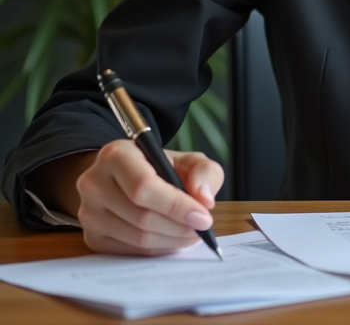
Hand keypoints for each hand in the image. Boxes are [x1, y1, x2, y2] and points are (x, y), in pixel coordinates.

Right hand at [73, 139, 223, 255]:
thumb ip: (204, 172)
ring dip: (172, 240)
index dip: (176, 206)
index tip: (204, 217)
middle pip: (141, 216)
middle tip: (203, 228)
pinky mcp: (91, 237)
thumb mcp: (188, 160)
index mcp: (116, 155)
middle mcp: (94, 183)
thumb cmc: (161, 168)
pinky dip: (158, 249)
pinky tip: (172, 238)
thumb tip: (204, 200)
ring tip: (192, 233)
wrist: (126, 179)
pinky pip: (130, 251)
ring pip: (137, 238)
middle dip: (180, 227)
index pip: (143, 186)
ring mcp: (88, 212)